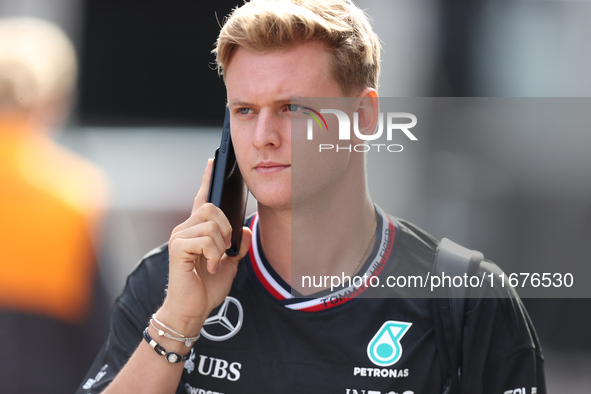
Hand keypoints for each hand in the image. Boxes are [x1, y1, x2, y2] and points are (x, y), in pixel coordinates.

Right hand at [158, 159, 251, 335]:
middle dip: (225, 227)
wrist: (192, 310)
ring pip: (211, 225)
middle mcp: (185, 229)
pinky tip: (208, 267)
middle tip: (224, 249)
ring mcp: (179, 237)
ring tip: (213, 262)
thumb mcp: (229, 265)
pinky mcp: (177, 248)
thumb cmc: (206, 288)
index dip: (208, 180)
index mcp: (196, 229)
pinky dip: (213, 255)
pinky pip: (205, 240)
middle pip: (210, 207)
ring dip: (220, 246)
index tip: (213, 161)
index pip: (202, 198)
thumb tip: (246, 229)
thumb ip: (237, 247)